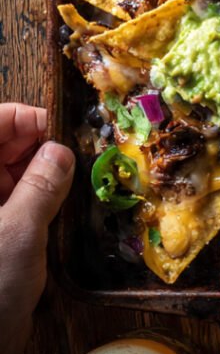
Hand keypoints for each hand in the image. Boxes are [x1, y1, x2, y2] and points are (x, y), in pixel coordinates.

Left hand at [0, 103, 73, 353]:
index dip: (26, 119)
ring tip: (75, 185)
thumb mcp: (19, 233)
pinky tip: (62, 213)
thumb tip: (60, 151)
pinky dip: (37, 203)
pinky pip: (15, 206)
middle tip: (78, 159)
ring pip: (11, 177)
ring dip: (42, 176)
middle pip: (2, 148)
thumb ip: (42, 184)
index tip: (62, 133)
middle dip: (38, 147)